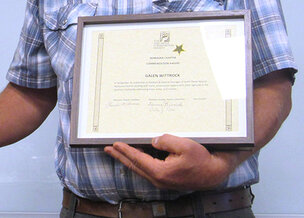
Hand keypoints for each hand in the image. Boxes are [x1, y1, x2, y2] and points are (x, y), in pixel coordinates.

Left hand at [104, 134, 238, 190]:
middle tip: (107, 149)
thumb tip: (152, 141)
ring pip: (139, 169)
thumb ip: (165, 141)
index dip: (125, 150)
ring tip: (117, 152)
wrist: (215, 173)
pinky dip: (138, 163)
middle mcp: (158, 179)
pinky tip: (135, 157)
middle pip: (134, 166)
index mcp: (160, 172)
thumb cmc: (202, 160)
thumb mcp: (184, 145)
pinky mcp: (166, 179)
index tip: (114, 144)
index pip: (137, 159)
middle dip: (120, 156)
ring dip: (127, 160)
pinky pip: (147, 170)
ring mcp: (162, 181)